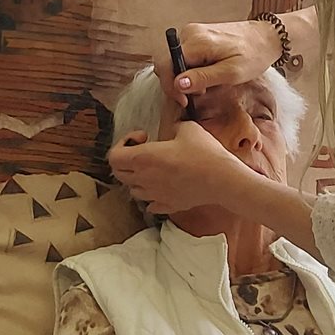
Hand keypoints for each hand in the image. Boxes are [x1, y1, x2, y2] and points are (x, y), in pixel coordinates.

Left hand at [106, 121, 248, 215]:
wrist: (222, 179)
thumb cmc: (204, 152)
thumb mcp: (187, 128)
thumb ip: (173, 127)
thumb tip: (172, 130)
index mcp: (143, 158)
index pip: (113, 156)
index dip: (122, 143)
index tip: (143, 137)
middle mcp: (144, 179)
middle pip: (118, 173)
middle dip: (126, 161)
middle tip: (144, 152)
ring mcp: (154, 195)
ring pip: (132, 190)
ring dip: (137, 179)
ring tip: (155, 169)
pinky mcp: (167, 206)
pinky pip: (150, 204)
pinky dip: (152, 196)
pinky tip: (164, 186)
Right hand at [154, 20, 281, 104]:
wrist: (266, 38)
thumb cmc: (253, 54)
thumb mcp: (231, 73)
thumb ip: (203, 78)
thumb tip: (178, 83)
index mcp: (196, 41)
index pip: (167, 64)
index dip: (171, 86)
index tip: (184, 101)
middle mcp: (190, 33)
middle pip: (168, 62)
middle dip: (178, 83)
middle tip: (198, 95)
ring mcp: (192, 32)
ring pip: (175, 60)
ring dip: (184, 77)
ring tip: (205, 85)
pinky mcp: (197, 35)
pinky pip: (184, 55)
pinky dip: (190, 69)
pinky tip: (205, 75)